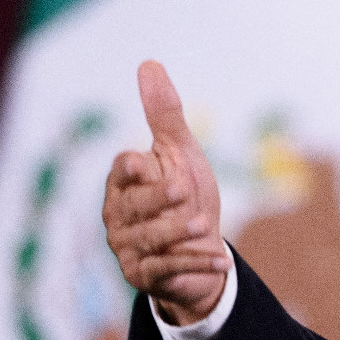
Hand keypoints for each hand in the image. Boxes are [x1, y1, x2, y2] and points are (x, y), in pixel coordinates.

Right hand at [103, 61, 229, 324]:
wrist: (201, 249)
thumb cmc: (186, 195)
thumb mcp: (179, 153)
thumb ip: (163, 115)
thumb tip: (149, 63)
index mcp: (122, 183)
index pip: (122, 170)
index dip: (133, 167)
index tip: (144, 160)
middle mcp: (118, 216)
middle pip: (135, 205)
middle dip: (159, 199)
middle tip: (183, 191)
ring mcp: (128, 248)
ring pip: (150, 239)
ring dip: (178, 232)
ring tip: (204, 224)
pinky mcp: (144, 276)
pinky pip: (168, 269)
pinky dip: (196, 263)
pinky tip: (221, 260)